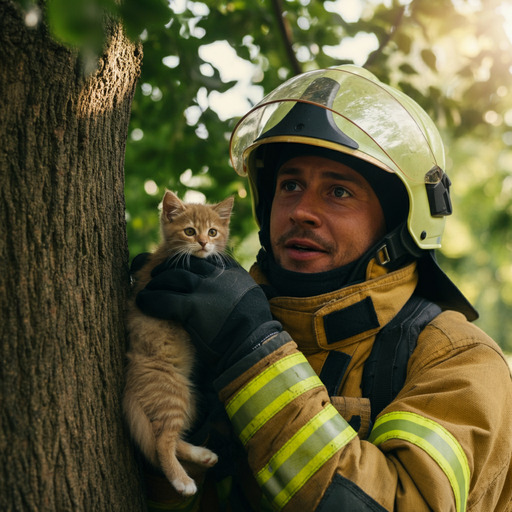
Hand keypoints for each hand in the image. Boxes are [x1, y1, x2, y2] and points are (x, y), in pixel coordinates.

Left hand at [136, 257, 281, 373]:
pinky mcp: (191, 306)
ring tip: (147, 288)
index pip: (206, 259)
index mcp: (233, 272)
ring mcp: (203, 289)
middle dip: (170, 267)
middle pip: (186, 264)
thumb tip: (243, 286)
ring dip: (157, 282)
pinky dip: (150, 299)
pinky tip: (143, 302)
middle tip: (158, 273)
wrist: (253, 346)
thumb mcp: (254, 298)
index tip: (181, 266)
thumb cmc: (254, 329)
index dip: (190, 262)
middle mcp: (217, 276)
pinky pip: (163, 298)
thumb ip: (241, 288)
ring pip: (172, 277)